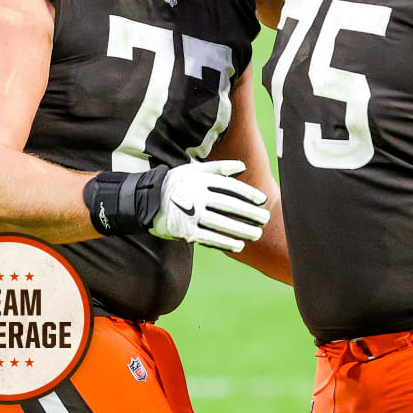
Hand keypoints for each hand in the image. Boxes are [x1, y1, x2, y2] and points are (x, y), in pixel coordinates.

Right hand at [150, 160, 269, 252]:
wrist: (146, 200)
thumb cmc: (175, 183)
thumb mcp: (193, 170)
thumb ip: (218, 168)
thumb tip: (242, 166)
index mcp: (200, 179)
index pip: (229, 187)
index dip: (248, 193)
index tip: (263, 200)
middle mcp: (196, 196)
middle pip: (229, 205)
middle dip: (249, 213)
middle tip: (266, 219)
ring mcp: (190, 214)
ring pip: (221, 223)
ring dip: (241, 230)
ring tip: (257, 234)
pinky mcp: (185, 230)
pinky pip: (209, 237)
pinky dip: (225, 242)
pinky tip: (239, 245)